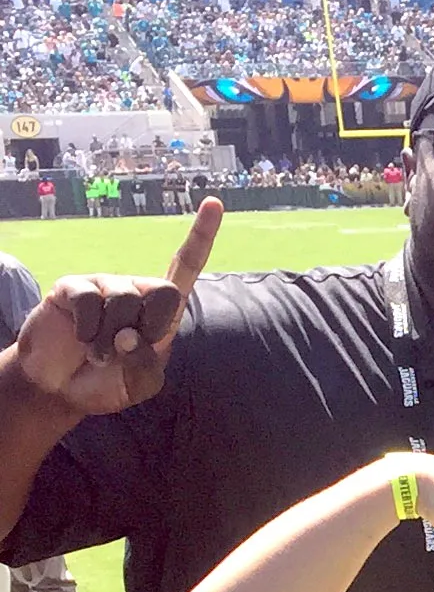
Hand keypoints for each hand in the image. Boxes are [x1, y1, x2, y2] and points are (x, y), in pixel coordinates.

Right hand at [9, 198, 220, 417]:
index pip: (185, 267)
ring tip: (100, 352)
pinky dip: (89, 331)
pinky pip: (90, 302)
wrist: (61, 387)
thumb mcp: (140, 384)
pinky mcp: (73, 288)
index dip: (200, 236)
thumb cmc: (108, 382)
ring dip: (112, 339)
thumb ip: (147, 365)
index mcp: (162, 310)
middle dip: (150, 328)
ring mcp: (104, 285)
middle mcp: (135, 289)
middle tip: (127, 350)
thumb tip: (130, 335)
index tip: (214, 203)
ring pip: (124, 301)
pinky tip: (82, 339)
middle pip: (163, 292)